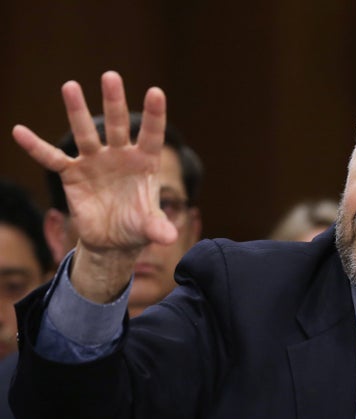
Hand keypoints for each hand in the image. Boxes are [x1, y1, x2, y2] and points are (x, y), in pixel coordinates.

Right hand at [12, 71, 176, 300]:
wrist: (113, 239)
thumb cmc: (136, 226)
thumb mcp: (149, 228)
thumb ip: (158, 228)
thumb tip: (169, 238)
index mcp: (145, 163)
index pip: (152, 135)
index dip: (154, 115)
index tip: (156, 92)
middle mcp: (120, 156)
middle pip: (118, 125)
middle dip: (115, 102)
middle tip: (111, 76)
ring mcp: (95, 161)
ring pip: (86, 132)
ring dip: (78, 111)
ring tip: (71, 86)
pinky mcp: (73, 174)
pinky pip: (52, 158)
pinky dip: (37, 146)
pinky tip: (20, 131)